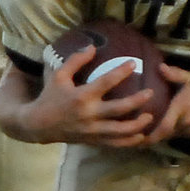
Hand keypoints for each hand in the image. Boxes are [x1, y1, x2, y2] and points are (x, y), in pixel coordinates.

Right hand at [31, 47, 155, 146]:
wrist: (39, 125)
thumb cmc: (50, 97)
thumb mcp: (58, 75)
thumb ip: (75, 60)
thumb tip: (93, 46)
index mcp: (81, 96)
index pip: (105, 83)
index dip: (120, 72)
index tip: (133, 63)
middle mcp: (88, 115)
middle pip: (118, 109)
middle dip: (136, 101)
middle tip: (151, 93)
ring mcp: (92, 130)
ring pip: (119, 131)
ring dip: (137, 125)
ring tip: (150, 117)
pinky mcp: (93, 141)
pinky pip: (114, 144)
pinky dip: (128, 142)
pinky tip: (140, 136)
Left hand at [143, 63, 189, 145]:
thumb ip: (174, 75)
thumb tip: (159, 67)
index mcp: (180, 109)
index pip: (161, 130)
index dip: (149, 138)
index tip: (139, 141)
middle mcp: (186, 124)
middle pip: (168, 133)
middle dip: (160, 131)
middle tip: (152, 126)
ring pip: (178, 134)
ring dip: (174, 130)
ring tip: (172, 121)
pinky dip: (186, 131)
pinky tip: (189, 121)